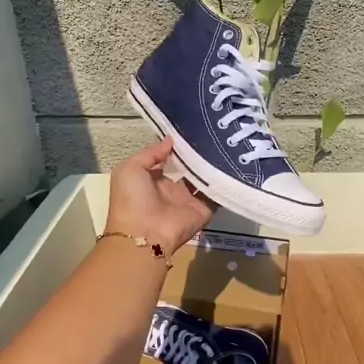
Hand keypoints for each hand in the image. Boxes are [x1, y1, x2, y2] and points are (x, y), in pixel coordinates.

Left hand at [105, 138, 215, 255]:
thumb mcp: (130, 169)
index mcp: (154, 179)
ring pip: (205, 179)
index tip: (194, 129)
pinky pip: (217, 194)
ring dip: (214, 165)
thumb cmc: (132, 199)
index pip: (170, 160)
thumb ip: (151, 153)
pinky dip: (225, 182)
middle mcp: (173, 189)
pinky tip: (233, 164)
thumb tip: (171, 140)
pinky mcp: (204, 210)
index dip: (179, 146)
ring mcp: (190, 200)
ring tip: (226, 144)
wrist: (145, 233)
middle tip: (214, 134)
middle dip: (200, 154)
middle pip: (190, 168)